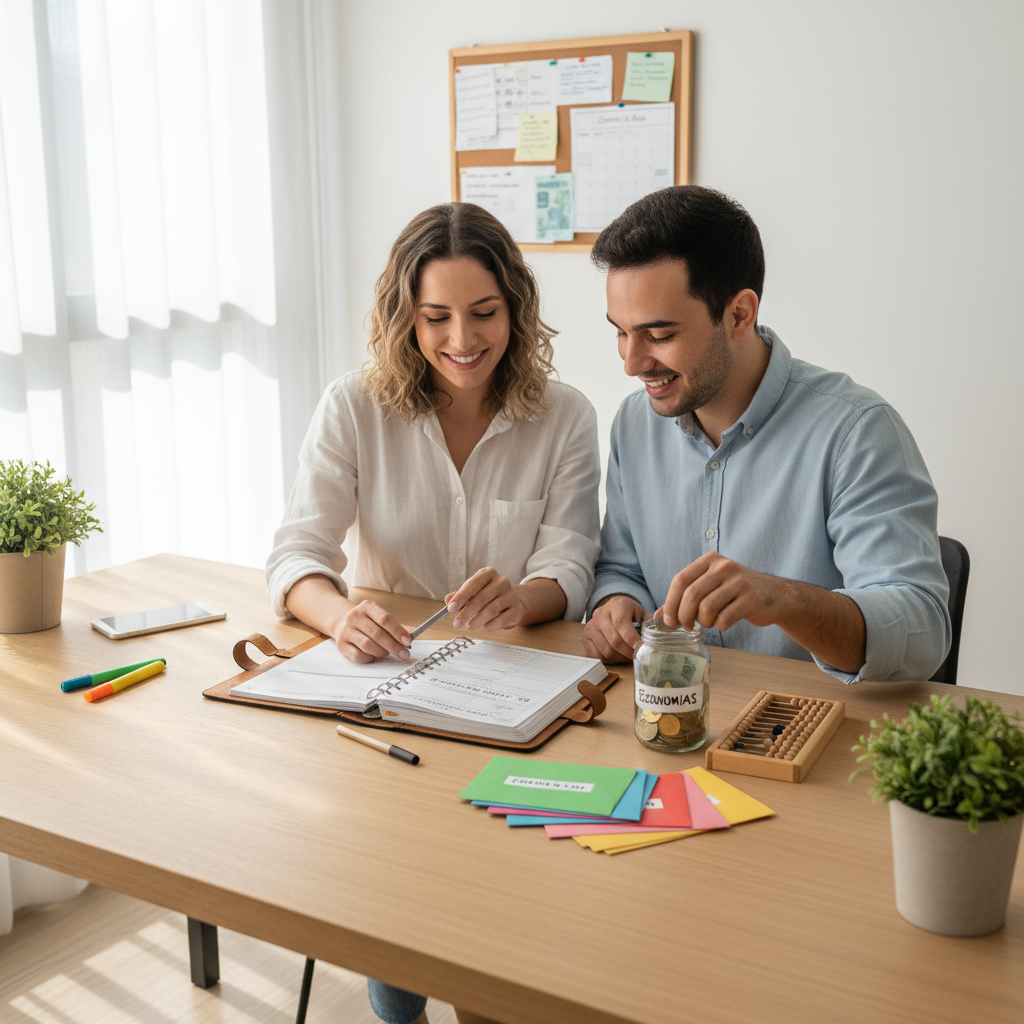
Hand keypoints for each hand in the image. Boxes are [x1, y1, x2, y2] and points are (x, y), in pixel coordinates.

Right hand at [333, 600, 411, 662]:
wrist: (342, 622)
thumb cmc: (367, 622)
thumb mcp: (378, 617)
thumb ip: (393, 627)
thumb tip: (408, 639)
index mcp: (367, 606)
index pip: (385, 618)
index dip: (398, 631)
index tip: (408, 641)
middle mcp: (354, 616)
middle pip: (377, 634)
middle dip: (393, 646)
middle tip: (404, 654)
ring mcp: (346, 631)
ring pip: (368, 646)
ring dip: (381, 652)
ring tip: (386, 653)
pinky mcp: (341, 645)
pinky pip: (358, 656)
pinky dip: (369, 658)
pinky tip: (373, 655)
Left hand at [445, 567, 525, 630]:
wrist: (511, 602)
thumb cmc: (489, 596)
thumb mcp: (473, 593)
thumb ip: (460, 596)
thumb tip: (448, 599)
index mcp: (488, 573)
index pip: (472, 584)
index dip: (460, 597)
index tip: (450, 608)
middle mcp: (501, 581)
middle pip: (480, 598)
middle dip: (466, 613)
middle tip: (456, 623)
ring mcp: (511, 594)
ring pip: (491, 610)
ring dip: (477, 621)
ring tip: (469, 626)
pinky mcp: (517, 609)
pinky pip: (501, 619)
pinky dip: (490, 625)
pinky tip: (484, 627)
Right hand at [582, 594, 649, 662]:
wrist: (612, 610)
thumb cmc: (630, 614)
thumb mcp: (643, 613)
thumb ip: (654, 621)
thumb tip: (668, 625)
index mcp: (616, 604)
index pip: (621, 623)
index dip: (632, 638)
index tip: (642, 648)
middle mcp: (600, 614)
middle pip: (614, 640)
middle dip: (629, 652)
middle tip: (640, 656)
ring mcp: (591, 626)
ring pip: (607, 650)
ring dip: (621, 658)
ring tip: (630, 656)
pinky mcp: (586, 637)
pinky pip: (598, 656)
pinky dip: (611, 660)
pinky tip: (619, 656)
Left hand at [660, 553, 785, 631]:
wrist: (774, 594)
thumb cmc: (735, 592)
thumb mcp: (710, 586)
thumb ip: (684, 597)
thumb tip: (657, 617)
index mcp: (709, 560)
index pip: (680, 580)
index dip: (670, 603)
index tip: (668, 620)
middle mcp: (723, 567)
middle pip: (691, 595)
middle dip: (683, 616)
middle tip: (686, 626)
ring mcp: (739, 582)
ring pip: (707, 608)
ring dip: (703, 622)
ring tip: (708, 622)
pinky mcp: (751, 599)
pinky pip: (724, 618)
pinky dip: (719, 626)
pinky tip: (724, 622)